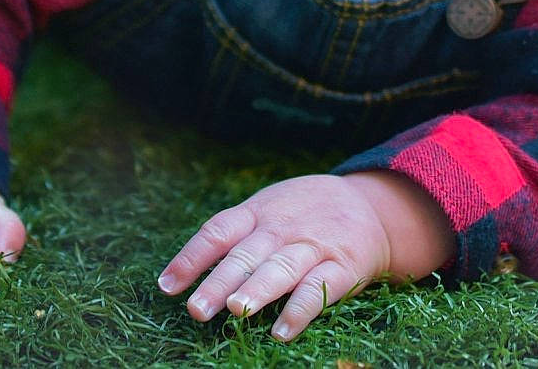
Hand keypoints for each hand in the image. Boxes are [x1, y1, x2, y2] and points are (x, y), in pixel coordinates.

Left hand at [158, 172, 453, 340]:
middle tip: (197, 309)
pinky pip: (320, 289)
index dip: (191, 257)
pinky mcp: (343, 266)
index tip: (167, 286)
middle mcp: (282, 228)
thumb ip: (233, 236)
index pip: (218, 231)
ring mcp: (313, 246)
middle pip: (246, 254)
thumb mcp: (268, 210)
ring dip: (259, 289)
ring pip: (282, 267)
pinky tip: (281, 331)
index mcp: (258, 213)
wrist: (369, 206)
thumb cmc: (303, 214)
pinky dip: (300, 310)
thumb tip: (181, 276)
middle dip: (221, 282)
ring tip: (238, 310)